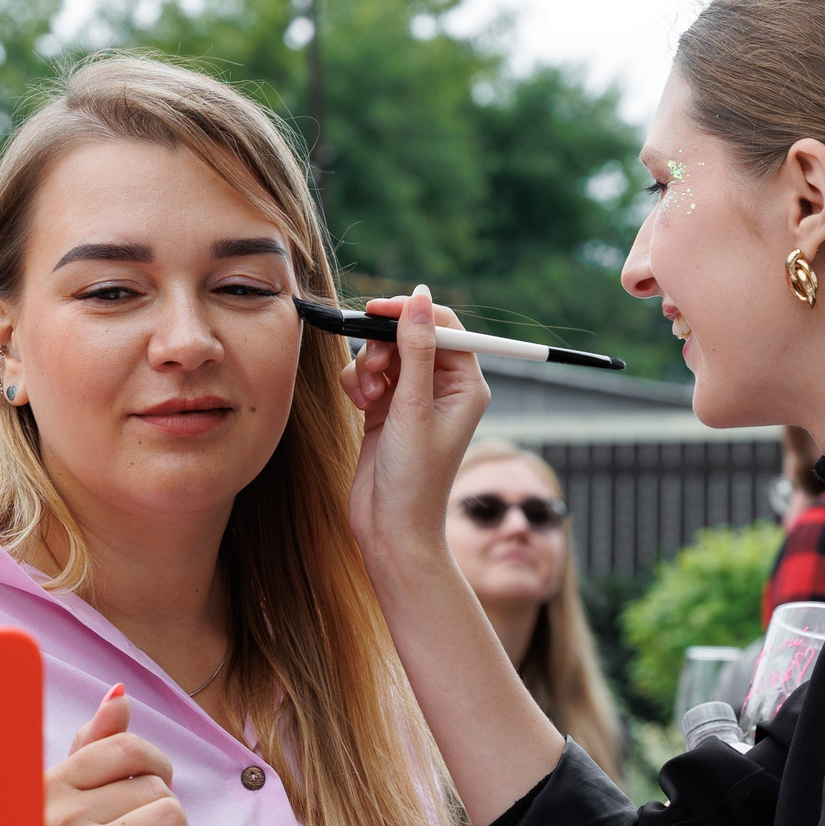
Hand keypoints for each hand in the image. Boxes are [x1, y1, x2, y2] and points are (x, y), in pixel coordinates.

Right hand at [47, 685, 197, 825]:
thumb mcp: (68, 799)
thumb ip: (95, 745)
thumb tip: (119, 695)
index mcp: (48, 787)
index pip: (127, 747)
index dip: (153, 765)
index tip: (148, 786)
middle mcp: (59, 818)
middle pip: (156, 786)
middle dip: (159, 810)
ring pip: (173, 817)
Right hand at [344, 287, 492, 569]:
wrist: (391, 528)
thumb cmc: (414, 477)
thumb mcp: (414, 407)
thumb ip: (416, 349)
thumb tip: (418, 298)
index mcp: (466, 384)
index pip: (444, 326)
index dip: (411, 313)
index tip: (378, 312)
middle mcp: (443, 387)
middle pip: (410, 336)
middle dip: (385, 346)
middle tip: (375, 369)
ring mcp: (413, 398)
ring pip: (384, 354)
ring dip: (368, 367)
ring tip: (368, 397)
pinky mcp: (385, 409)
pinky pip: (368, 375)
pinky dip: (358, 382)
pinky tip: (359, 406)